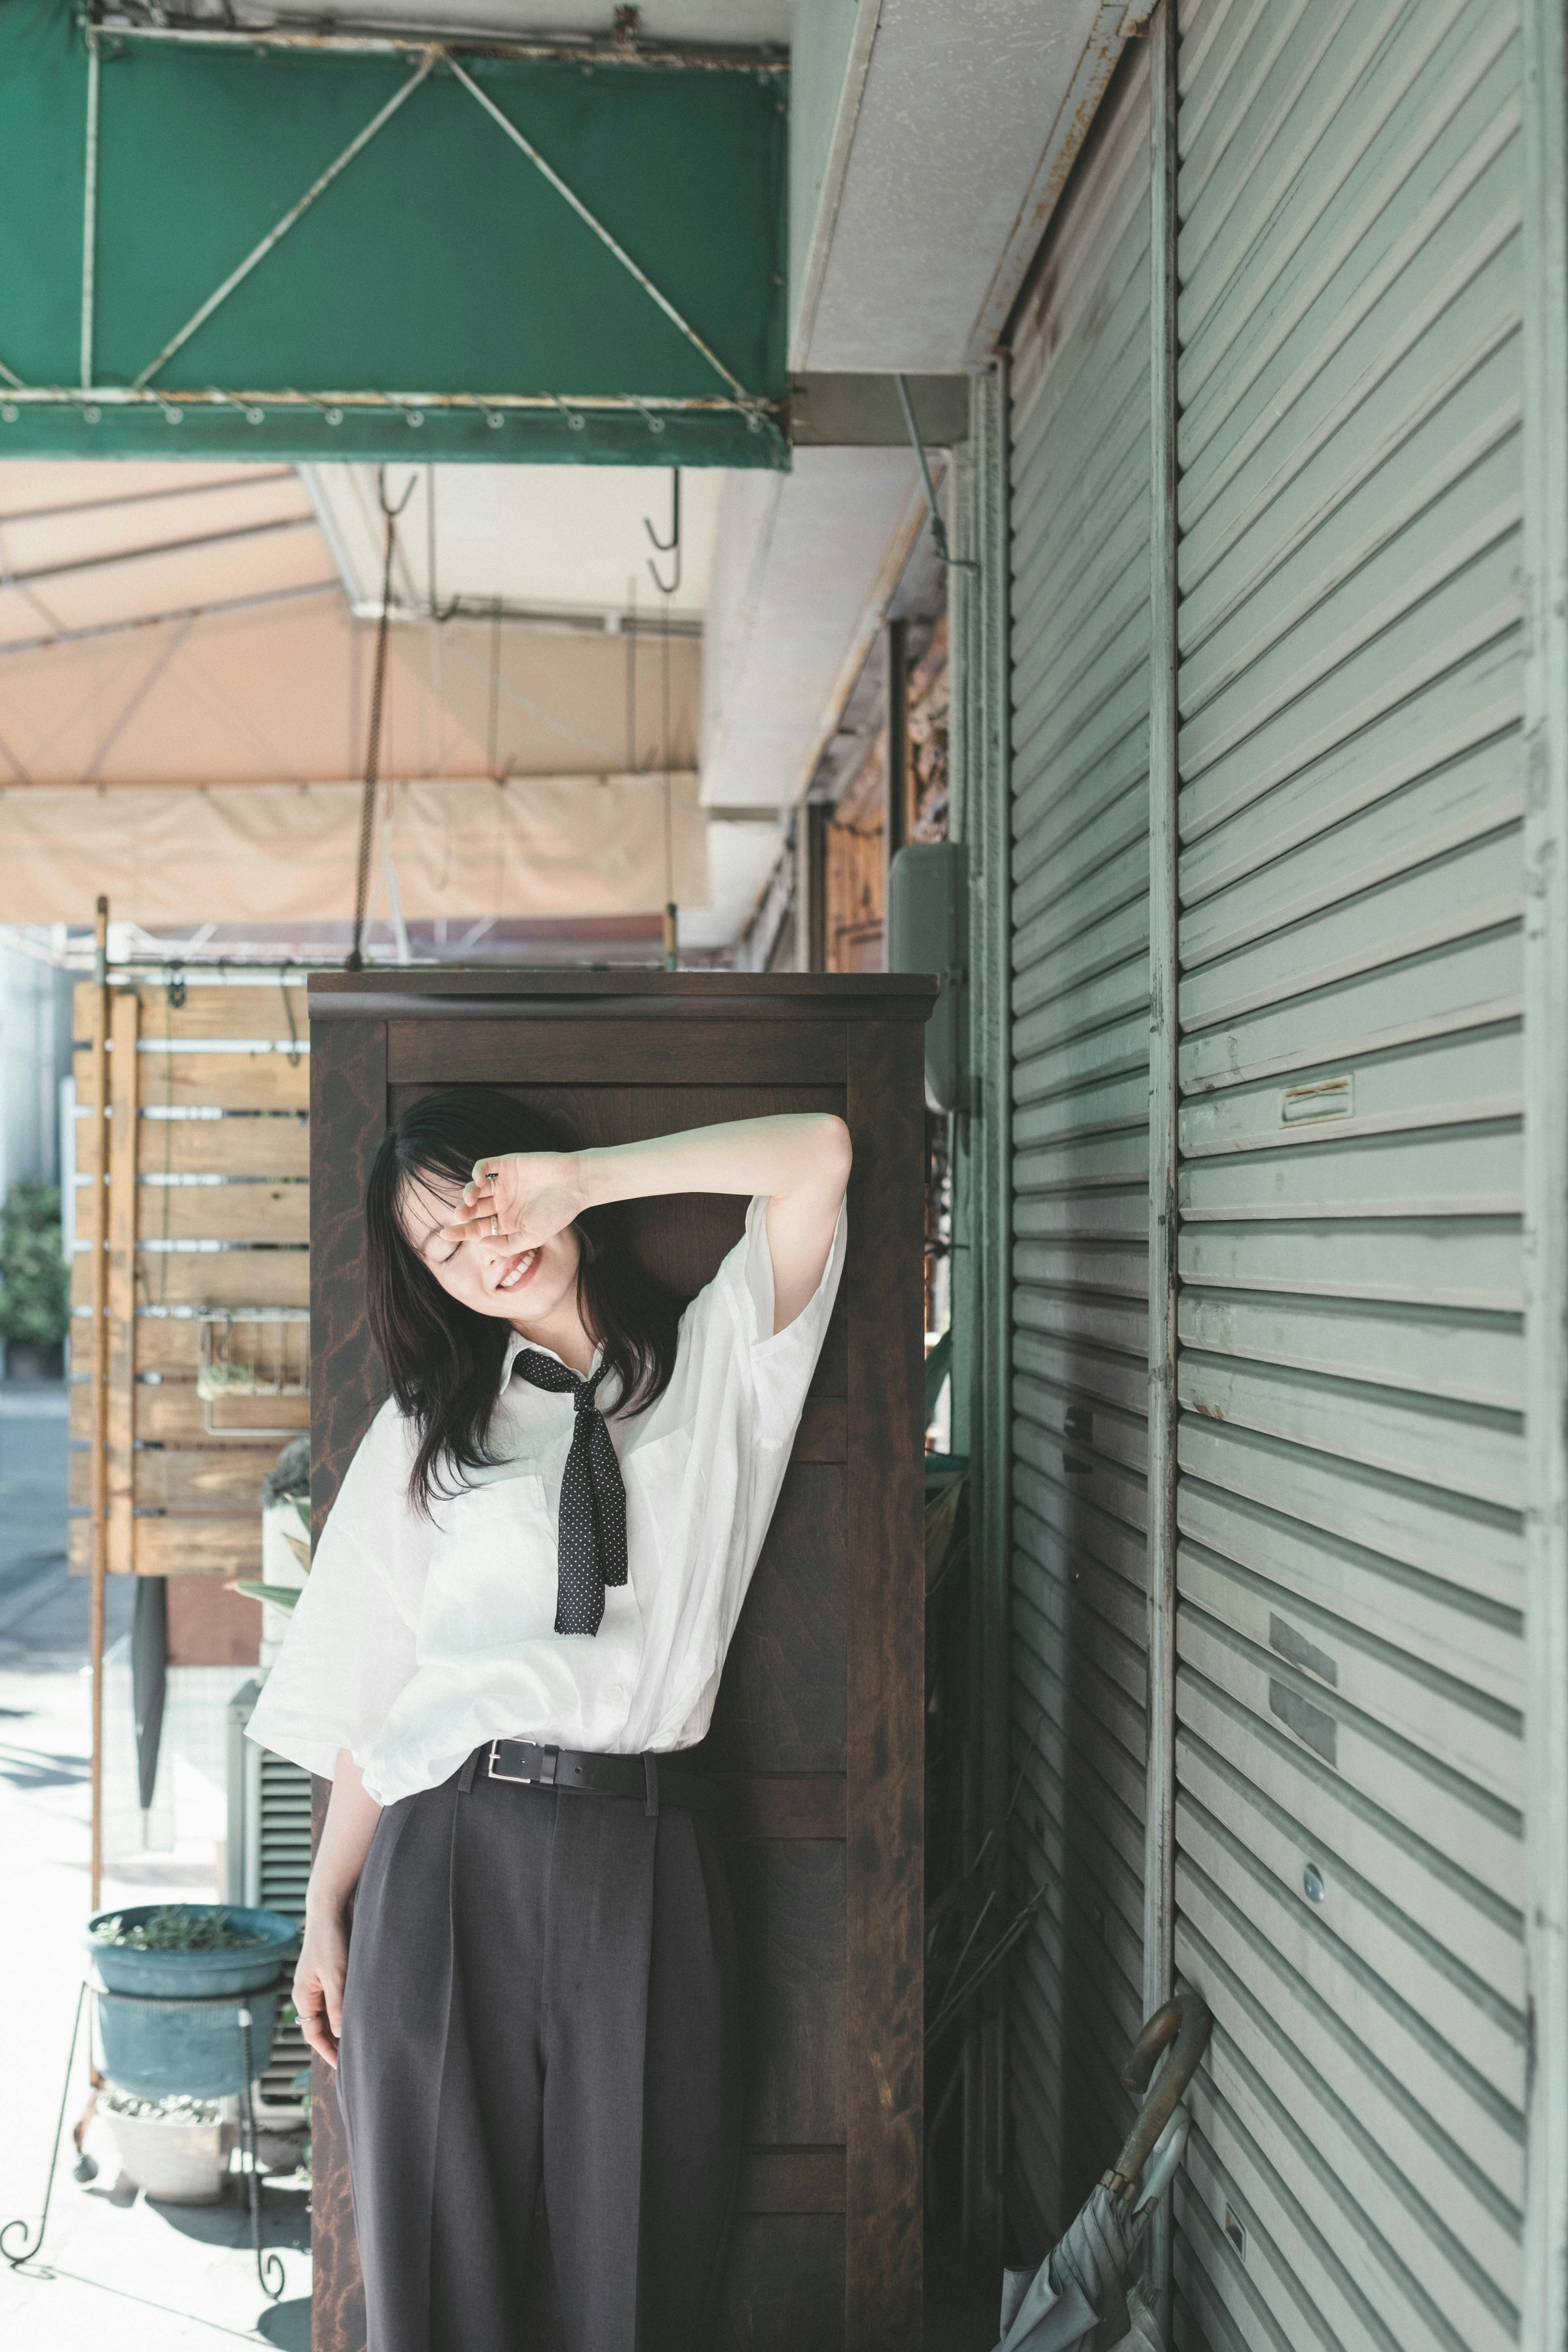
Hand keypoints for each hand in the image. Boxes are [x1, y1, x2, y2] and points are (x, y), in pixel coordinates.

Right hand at [294, 1903, 349, 2070]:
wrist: (329, 1909)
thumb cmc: (330, 1940)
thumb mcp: (336, 1975)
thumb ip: (338, 2004)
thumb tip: (341, 2035)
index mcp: (304, 1996)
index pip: (313, 2034)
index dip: (328, 2051)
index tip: (343, 2067)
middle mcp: (309, 1993)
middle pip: (321, 2027)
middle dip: (335, 2043)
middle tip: (355, 2060)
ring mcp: (318, 1983)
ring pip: (330, 2014)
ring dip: (342, 2027)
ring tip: (361, 2043)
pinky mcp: (330, 1973)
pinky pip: (336, 2000)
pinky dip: (346, 2011)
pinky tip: (362, 2016)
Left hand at [441, 1150, 586, 1250]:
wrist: (576, 1184)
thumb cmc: (557, 1213)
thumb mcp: (532, 1237)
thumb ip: (506, 1245)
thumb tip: (480, 1243)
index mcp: (508, 1222)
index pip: (478, 1228)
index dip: (460, 1231)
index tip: (444, 1234)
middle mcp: (503, 1203)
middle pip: (474, 1210)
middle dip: (463, 1214)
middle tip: (459, 1216)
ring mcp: (505, 1183)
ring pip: (476, 1189)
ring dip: (467, 1194)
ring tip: (470, 1200)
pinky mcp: (507, 1165)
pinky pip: (485, 1167)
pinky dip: (476, 1172)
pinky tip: (478, 1181)